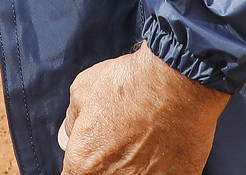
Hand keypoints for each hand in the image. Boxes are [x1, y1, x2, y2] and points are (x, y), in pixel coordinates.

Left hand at [58, 46, 228, 174]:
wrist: (177, 80)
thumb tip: (68, 137)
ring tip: (144, 142)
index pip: (73, 174)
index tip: (93, 152)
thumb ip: (71, 122)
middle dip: (107, 164)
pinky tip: (165, 146)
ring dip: (135, 165)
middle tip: (120, 143)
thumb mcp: (83, 90)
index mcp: (85, 165)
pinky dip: (162, 166)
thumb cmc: (130, 84)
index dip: (84, 162)